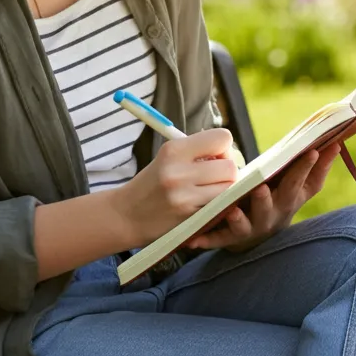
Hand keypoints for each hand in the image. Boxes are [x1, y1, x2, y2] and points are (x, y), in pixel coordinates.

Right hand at [111, 127, 238, 247]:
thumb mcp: (168, 157)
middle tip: (216, 177)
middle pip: (230, 167)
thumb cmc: (152, 183)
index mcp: (174, 149)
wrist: (125, 215)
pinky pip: (218, 208)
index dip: (224, 148)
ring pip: (228, 189)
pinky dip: (218, 206)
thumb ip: (197, 150)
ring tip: (211, 191)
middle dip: (228, 171)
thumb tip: (229, 150)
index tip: (216, 157)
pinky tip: (204, 205)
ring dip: (225, 191)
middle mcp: (178, 171)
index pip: (222, 138)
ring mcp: (183, 196)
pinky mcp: (187, 217)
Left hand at [185, 141, 342, 252]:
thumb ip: (317, 168)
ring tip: (231, 209)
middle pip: (274, 205)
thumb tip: (338, 142)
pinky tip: (194, 239)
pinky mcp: (230, 239)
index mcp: (290, 199)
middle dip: (269, 196)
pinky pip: (218, 240)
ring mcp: (252, 229)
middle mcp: (274, 215)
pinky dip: (206, 240)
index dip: (309, 168)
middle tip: (262, 186)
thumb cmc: (278, 202)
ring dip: (239, 219)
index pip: (302, 183)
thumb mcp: (299, 189)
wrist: (256, 239)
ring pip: (246, 225)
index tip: (312, 150)